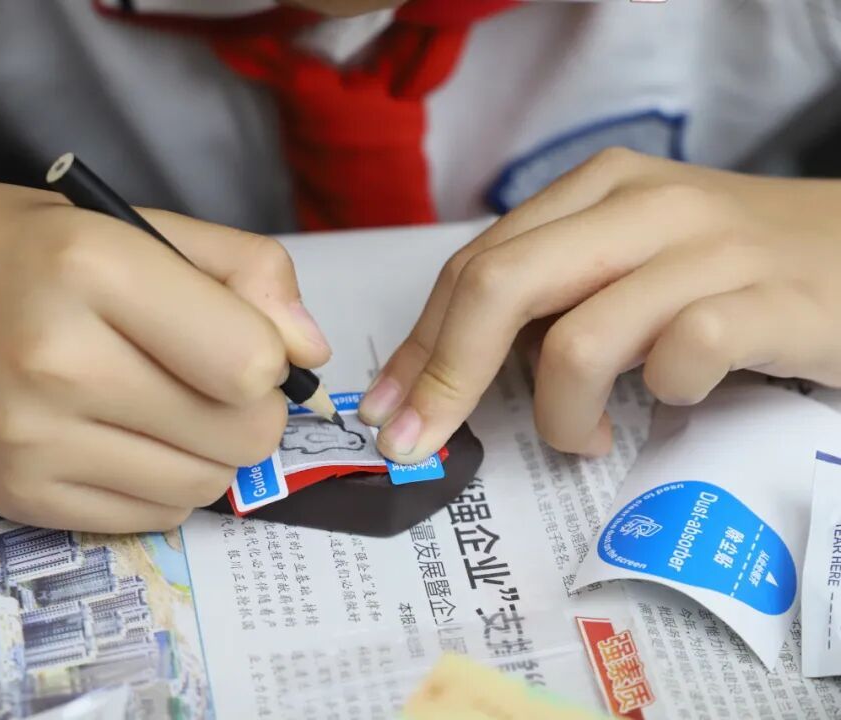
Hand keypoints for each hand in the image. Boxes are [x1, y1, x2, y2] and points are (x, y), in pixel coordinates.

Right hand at [0, 179, 329, 531]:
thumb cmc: (4, 252)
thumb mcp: (123, 221)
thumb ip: (238, 269)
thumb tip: (310, 348)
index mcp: (91, 268)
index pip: (249, 361)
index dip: (270, 356)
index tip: (244, 339)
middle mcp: (58, 362)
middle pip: (242, 435)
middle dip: (254, 409)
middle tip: (215, 376)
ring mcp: (34, 442)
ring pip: (206, 485)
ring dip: (214, 451)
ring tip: (169, 403)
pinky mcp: (22, 498)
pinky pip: (154, 516)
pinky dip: (166, 482)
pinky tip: (127, 435)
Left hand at [359, 148, 840, 460]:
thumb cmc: (730, 271)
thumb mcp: (627, 259)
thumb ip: (551, 292)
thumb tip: (449, 368)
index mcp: (596, 189)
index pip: (475, 266)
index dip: (420, 346)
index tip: (387, 410)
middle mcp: (642, 206)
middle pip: (500, 286)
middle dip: (446, 376)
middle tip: (427, 441)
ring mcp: (708, 249)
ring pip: (578, 340)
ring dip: (559, 412)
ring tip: (581, 435)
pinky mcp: (770, 300)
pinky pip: (680, 360)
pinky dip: (661, 397)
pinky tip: (674, 398)